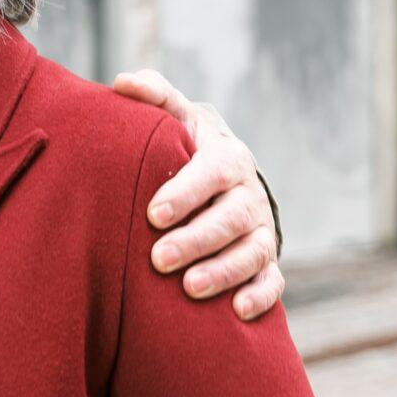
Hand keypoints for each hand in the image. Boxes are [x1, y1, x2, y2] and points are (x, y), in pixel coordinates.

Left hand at [112, 68, 282, 321]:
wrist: (223, 176)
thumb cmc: (186, 148)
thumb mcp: (174, 119)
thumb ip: (154, 97)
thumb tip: (123, 83)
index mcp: (226, 159)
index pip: (212, 173)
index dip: (186, 193)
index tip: (152, 214)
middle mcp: (248, 196)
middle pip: (231, 219)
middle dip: (197, 240)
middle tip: (159, 259)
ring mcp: (261, 231)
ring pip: (253, 253)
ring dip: (224, 271)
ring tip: (190, 288)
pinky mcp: (267, 263)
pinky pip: (273, 282)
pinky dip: (260, 297)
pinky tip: (237, 312)